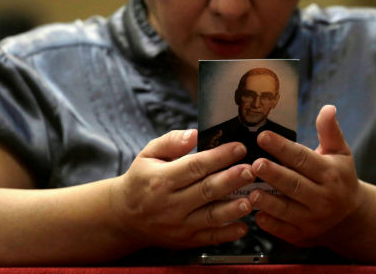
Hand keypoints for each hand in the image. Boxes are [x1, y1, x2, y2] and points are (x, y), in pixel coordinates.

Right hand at [113, 129, 255, 248]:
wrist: (124, 216)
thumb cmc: (142, 179)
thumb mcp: (148, 154)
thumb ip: (171, 142)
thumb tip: (194, 134)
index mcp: (161, 179)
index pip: (195, 166)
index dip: (219, 157)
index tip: (239, 148)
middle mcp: (170, 204)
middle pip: (206, 190)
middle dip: (231, 179)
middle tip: (251, 169)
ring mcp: (178, 225)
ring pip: (210, 216)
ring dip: (232, 209)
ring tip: (250, 199)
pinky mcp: (184, 241)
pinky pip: (209, 238)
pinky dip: (227, 234)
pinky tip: (243, 226)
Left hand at [249, 105, 365, 246]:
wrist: (352, 219)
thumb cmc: (340, 178)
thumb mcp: (340, 153)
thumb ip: (330, 131)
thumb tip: (328, 108)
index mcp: (330, 174)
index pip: (303, 159)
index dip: (283, 147)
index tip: (263, 136)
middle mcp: (323, 198)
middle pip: (294, 185)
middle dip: (273, 174)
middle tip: (254, 164)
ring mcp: (313, 219)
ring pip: (286, 209)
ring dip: (267, 201)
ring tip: (250, 191)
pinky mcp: (302, 235)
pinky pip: (282, 229)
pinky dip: (268, 222)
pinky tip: (254, 212)